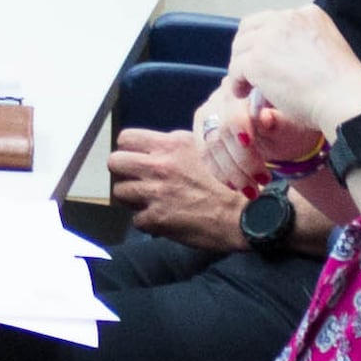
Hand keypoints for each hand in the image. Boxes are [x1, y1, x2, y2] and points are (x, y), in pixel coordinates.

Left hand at [104, 126, 249, 247]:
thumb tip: (156, 149)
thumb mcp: (204, 150)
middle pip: (114, 163)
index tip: (137, 159)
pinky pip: (136, 219)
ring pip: (120, 192)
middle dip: (124, 173)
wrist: (246, 215)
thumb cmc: (230, 183)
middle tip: (138, 181)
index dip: (128, 150)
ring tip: (152, 201)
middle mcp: (159, 165)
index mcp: (171, 145)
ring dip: (134, 198)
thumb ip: (176, 148)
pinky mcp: (157, 218)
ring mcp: (156, 192)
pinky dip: (148, 222)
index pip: (125, 138)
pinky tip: (165, 219)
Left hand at [224, 5, 360, 140]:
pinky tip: (243, 94)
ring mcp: (270, 37)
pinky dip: (237, 83)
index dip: (263, 40)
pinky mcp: (257, 60)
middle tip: (247, 71)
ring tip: (245, 85)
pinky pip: (236, 69)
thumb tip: (282, 60)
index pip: (273, 20)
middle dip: (246, 49)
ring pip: (241, 49)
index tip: (262, 57)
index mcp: (308, 14)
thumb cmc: (342, 86)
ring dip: (241, 67)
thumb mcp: (327, 50)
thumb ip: (304, 46)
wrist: (346, 99)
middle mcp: (287, 18)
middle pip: (250, 29)